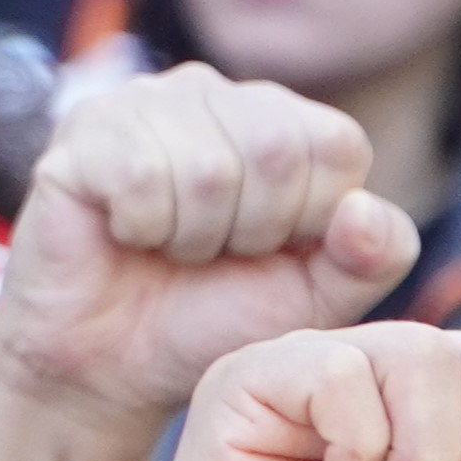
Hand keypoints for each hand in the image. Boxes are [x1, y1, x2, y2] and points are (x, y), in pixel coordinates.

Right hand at [0, 66, 420, 434]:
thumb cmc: (220, 320)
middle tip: (216, 254)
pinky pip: (142, 176)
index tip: (272, 251)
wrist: (118, 364)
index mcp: (286, 123)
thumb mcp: (321, 299)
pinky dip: (143, 228)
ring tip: (171, 247)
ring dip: (195, 237)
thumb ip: (374, 256)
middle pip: (278, 149)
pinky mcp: (87, 127)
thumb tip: (362, 207)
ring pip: (210, 167)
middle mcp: (219, 95)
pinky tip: (129, 233)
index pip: (337, 145)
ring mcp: (149, 100)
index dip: (311, 219)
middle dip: (255, 230)